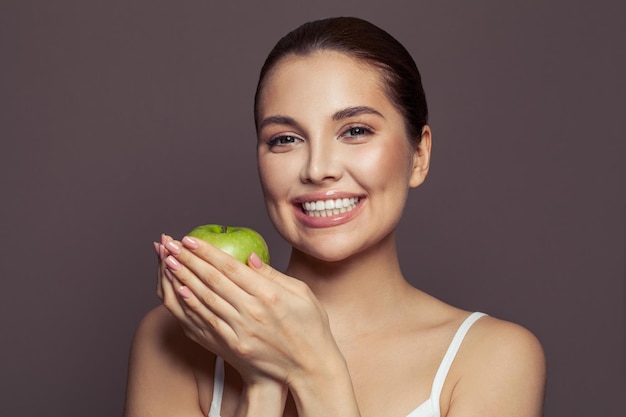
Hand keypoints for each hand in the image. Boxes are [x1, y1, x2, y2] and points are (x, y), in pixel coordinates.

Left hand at [158, 234, 340, 385]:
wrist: (309, 368)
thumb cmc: (310, 328)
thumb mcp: (302, 294)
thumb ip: (274, 275)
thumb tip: (250, 258)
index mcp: (269, 294)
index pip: (231, 267)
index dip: (208, 252)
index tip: (191, 240)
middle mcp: (252, 311)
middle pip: (213, 280)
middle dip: (189, 260)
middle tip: (171, 245)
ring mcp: (240, 330)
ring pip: (205, 299)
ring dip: (184, 279)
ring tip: (168, 262)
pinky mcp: (233, 346)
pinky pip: (206, 322)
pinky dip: (191, 305)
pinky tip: (178, 291)